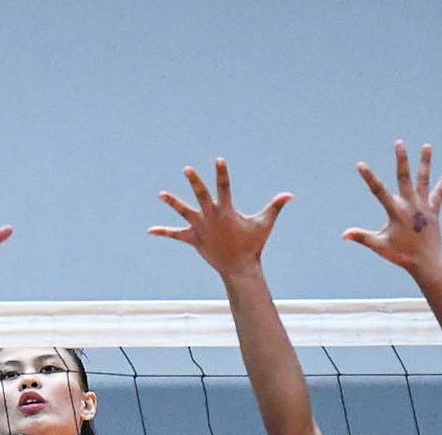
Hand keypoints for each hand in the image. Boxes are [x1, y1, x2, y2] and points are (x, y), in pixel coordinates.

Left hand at [150, 158, 292, 277]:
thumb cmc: (253, 245)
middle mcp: (211, 217)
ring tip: (161, 194)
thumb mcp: (265, 224)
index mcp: (226, 211)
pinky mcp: (193, 239)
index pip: (224, 187)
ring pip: (184, 212)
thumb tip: (290, 195)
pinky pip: (176, 235)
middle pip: (200, 195)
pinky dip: (164, 232)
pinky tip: (150, 230)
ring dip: (173, 203)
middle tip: (187, 169)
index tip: (219, 160)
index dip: (222, 173)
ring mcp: (200, 228)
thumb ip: (276, 207)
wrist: (238, 268)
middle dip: (194, 182)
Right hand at [342, 141, 441, 276]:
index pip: (379, 191)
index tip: (360, 165)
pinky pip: (439, 194)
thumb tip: (344, 235)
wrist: (426, 262)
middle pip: (405, 178)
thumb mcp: (379, 246)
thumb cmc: (401, 255)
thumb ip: (362, 237)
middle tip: (399, 143)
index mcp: (396, 212)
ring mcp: (424, 207)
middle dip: (402, 160)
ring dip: (425, 163)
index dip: (369, 177)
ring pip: (424, 180)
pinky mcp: (434, 211)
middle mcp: (411, 205)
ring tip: (427, 146)